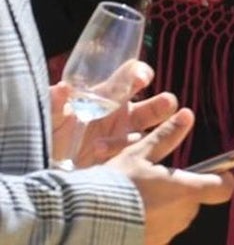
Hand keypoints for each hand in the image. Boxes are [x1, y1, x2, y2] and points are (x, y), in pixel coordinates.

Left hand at [51, 60, 177, 167]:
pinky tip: (112, 164)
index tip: (141, 80)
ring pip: (154, 135)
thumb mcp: (51, 121)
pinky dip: (132, 162)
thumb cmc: (51, 140)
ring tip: (119, 145)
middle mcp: (124, 117)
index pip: (133, 77)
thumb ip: (55, 105)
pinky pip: (140, 161)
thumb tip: (62, 87)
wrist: (50, 175)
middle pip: (155, 106)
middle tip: (166, 102)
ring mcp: (128, 141)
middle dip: (163, 103)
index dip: (140, 74)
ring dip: (160, 134)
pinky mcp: (129, 164)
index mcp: (109, 97)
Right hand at [106, 108, 233, 244]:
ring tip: (135, 198)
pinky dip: (147, 223)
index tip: (216, 171)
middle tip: (155, 181)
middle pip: (194, 201)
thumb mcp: (138, 155)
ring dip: (163, 207)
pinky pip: (157, 231)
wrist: (82, 225)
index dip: (222, 179)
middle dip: (180, 191)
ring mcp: (166, 235)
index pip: (223, 188)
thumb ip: (165, 137)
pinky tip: (126, 216)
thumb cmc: (113, 186)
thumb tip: (187, 115)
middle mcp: (182, 216)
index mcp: (186, 191)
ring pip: (174, 216)